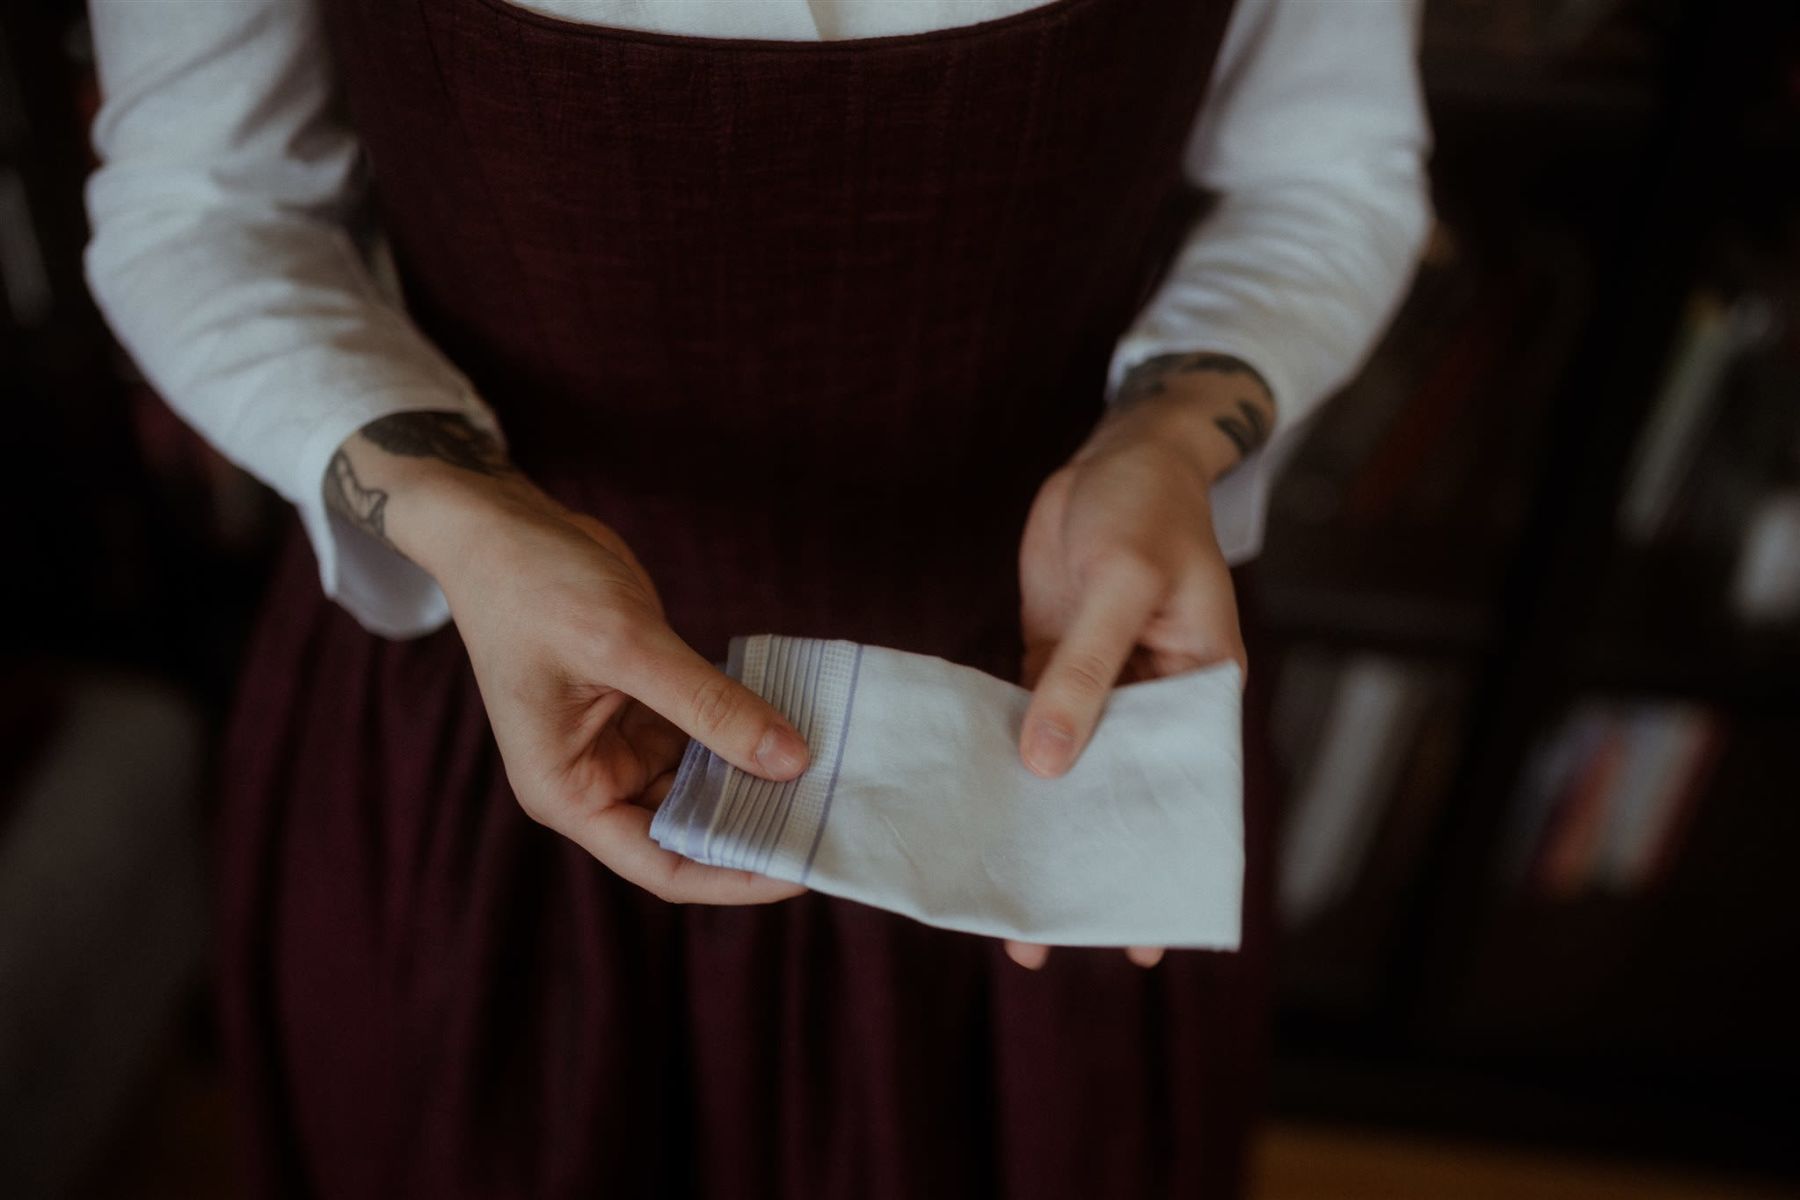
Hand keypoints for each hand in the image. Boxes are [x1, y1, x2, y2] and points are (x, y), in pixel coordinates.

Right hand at [324, 412, 810, 903]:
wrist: (502, 527)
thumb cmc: (535, 587)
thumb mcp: (626, 645)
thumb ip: (709, 705)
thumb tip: (791, 760)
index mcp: (568, 791)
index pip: (663, 863)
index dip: (735, 875)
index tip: (803, 867)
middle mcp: (594, 779)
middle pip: (690, 828)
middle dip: (756, 824)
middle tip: (836, 817)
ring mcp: (620, 742)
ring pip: (705, 780)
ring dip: (760, 776)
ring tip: (834, 775)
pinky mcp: (645, 703)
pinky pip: (706, 732)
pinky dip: (748, 729)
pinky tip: (802, 724)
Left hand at [1008, 354, 1270, 969]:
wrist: (1119, 451)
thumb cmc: (1145, 506)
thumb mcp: (1122, 583)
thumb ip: (1084, 672)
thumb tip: (1046, 763)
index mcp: (1199, 690)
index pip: (1183, 798)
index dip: (1159, 867)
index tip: (1142, 941)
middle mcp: (1153, 699)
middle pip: (1117, 797)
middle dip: (1081, 864)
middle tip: (1038, 939)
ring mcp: (1100, 681)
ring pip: (1066, 768)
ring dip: (1034, 820)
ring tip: (996, 893)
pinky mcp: (1053, 656)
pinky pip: (1027, 720)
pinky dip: (1002, 759)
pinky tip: (972, 803)